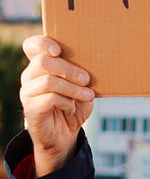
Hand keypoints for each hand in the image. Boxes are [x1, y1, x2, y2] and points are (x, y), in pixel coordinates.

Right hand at [20, 36, 94, 176]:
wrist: (64, 135)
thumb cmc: (73, 107)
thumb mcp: (81, 88)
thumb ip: (82, 76)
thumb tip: (91, 68)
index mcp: (41, 66)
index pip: (32, 45)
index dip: (42, 43)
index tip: (59, 50)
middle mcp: (30, 76)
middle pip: (42, 62)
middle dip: (69, 69)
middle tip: (86, 79)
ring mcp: (28, 92)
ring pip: (48, 81)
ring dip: (72, 88)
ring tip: (87, 95)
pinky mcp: (30, 108)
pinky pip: (50, 98)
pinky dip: (66, 102)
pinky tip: (72, 107)